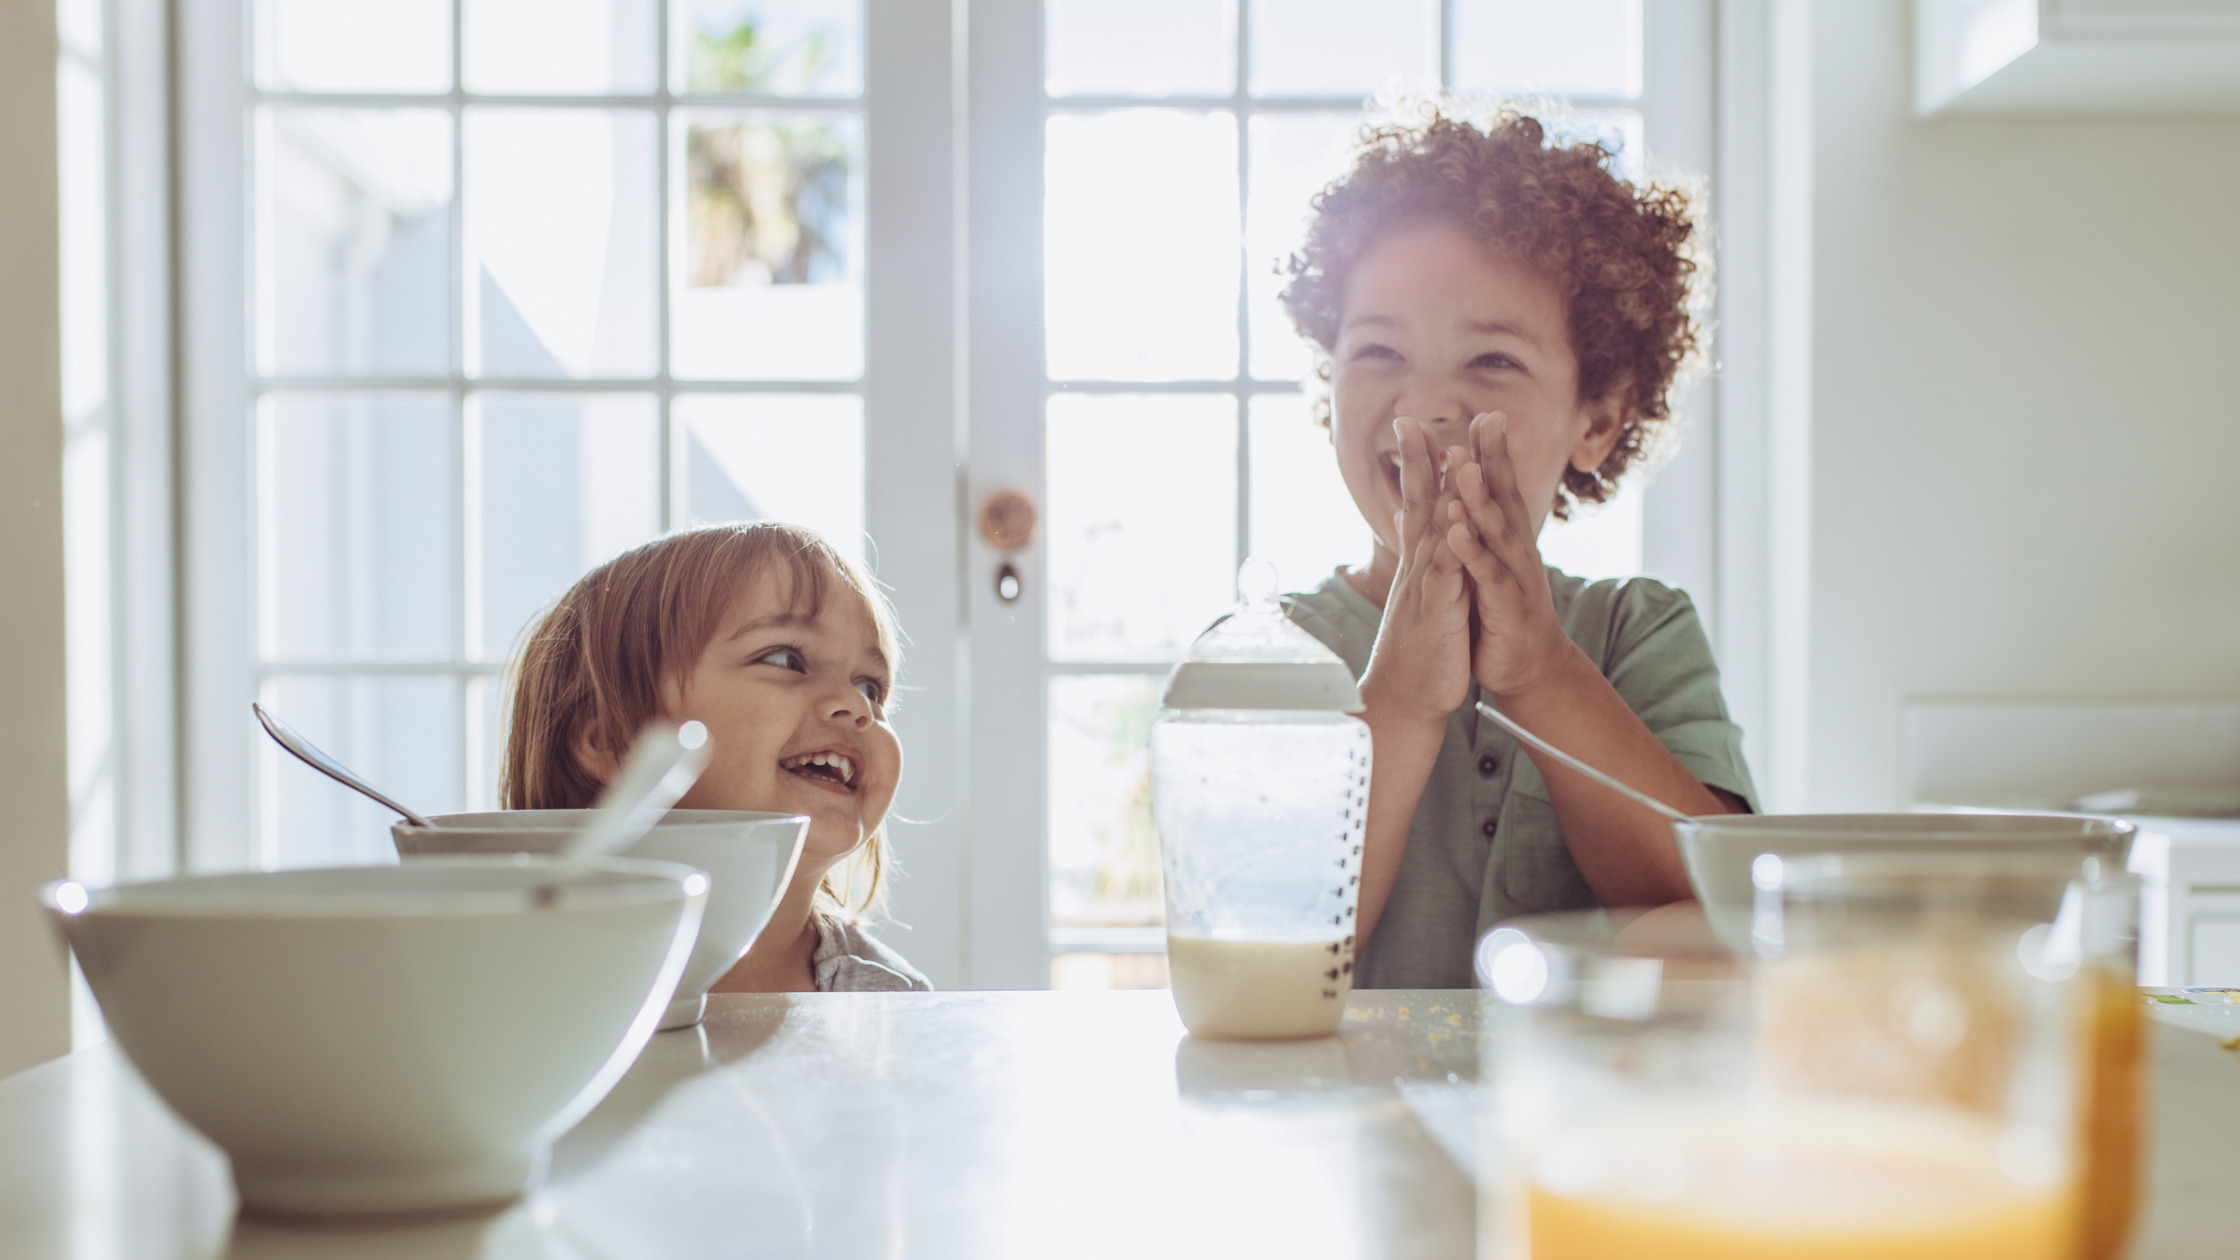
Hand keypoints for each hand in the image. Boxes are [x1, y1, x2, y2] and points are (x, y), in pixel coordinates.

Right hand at [1359, 417, 1474, 726]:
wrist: (1407, 699)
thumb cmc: (1419, 649)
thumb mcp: (1421, 597)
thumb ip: (1420, 558)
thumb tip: (1410, 526)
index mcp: (1419, 564)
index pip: (1416, 503)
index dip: (1415, 464)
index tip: (1412, 424)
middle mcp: (1416, 568)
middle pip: (1416, 505)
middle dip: (1415, 461)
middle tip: (1409, 418)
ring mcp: (1423, 588)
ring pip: (1430, 532)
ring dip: (1438, 492)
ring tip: (1446, 453)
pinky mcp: (1436, 611)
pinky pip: (1443, 572)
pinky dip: (1449, 543)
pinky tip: (1455, 519)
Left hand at [1444, 412, 1578, 700]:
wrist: (1525, 668)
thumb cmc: (1499, 614)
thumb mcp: (1483, 568)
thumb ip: (1471, 532)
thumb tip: (1449, 500)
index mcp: (1508, 541)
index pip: (1501, 488)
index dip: (1494, 452)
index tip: (1486, 414)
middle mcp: (1517, 552)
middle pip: (1505, 497)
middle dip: (1495, 459)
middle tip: (1487, 419)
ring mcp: (1514, 577)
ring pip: (1497, 532)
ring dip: (1480, 498)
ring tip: (1464, 467)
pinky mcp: (1506, 607)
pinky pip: (1488, 576)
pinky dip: (1473, 553)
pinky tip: (1456, 532)